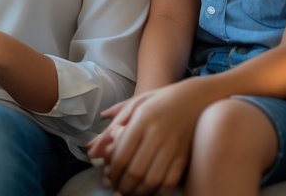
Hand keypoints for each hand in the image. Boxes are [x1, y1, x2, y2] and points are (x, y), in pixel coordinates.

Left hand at [88, 83, 203, 195]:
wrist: (195, 98)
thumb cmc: (158, 101)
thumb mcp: (132, 106)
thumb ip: (111, 129)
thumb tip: (91, 152)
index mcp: (142, 120)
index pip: (122, 154)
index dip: (112, 172)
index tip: (107, 178)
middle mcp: (157, 134)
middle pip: (135, 171)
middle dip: (123, 186)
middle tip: (116, 190)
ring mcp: (173, 147)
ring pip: (152, 180)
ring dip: (138, 192)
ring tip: (129, 193)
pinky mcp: (185, 156)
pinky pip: (170, 181)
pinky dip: (157, 191)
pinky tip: (148, 190)